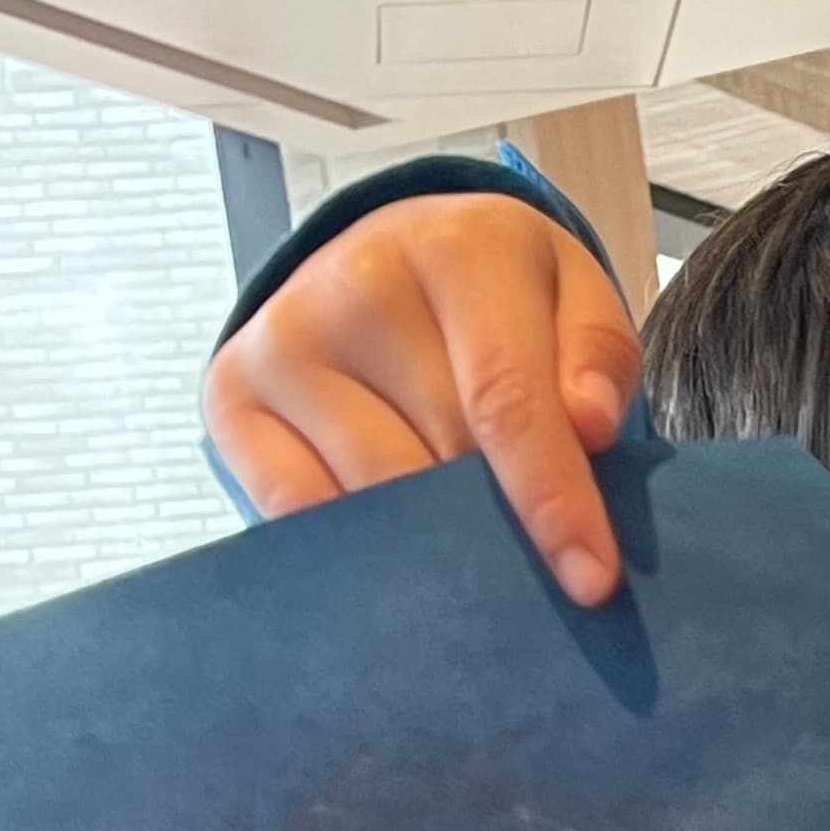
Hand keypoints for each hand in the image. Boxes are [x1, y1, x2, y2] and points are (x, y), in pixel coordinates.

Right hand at [200, 194, 640, 606]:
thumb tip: (588, 426)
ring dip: (429, 536)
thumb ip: (598, 360)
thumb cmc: (500, 303)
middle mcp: (355, 283)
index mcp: (456, 248)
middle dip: (497, 519)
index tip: (590, 582)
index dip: (551, 503)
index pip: (506, 402)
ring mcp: (282, 340)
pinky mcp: (231, 393)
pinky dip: (356, 543)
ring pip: (374, 494)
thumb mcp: (576, 304)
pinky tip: (393, 533)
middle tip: (524, 541)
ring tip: (458, 524)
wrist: (392, 265)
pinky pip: (298, 511)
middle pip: (443, 457)